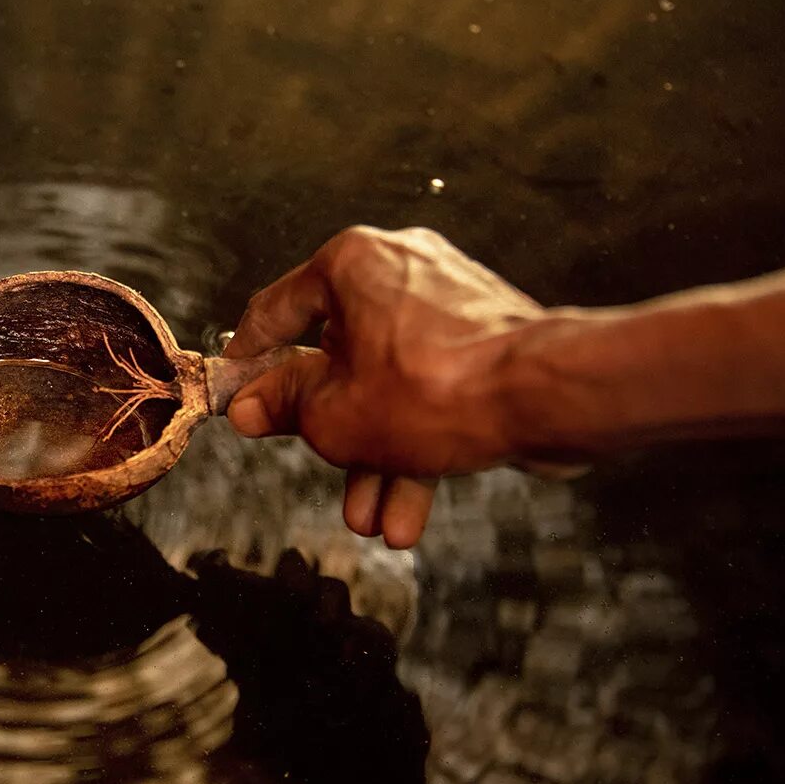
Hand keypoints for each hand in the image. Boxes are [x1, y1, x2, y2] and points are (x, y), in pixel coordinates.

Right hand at [224, 225, 545, 547]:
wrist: (548, 397)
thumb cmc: (440, 390)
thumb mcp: (334, 413)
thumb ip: (285, 407)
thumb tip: (250, 407)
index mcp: (350, 265)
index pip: (276, 311)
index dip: (248, 361)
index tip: (236, 394)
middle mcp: (398, 271)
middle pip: (339, 359)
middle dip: (332, 435)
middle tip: (315, 466)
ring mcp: (445, 303)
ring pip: (389, 387)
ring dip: (376, 458)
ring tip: (370, 518)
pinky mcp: (483, 338)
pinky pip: (432, 392)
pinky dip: (417, 445)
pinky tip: (407, 512)